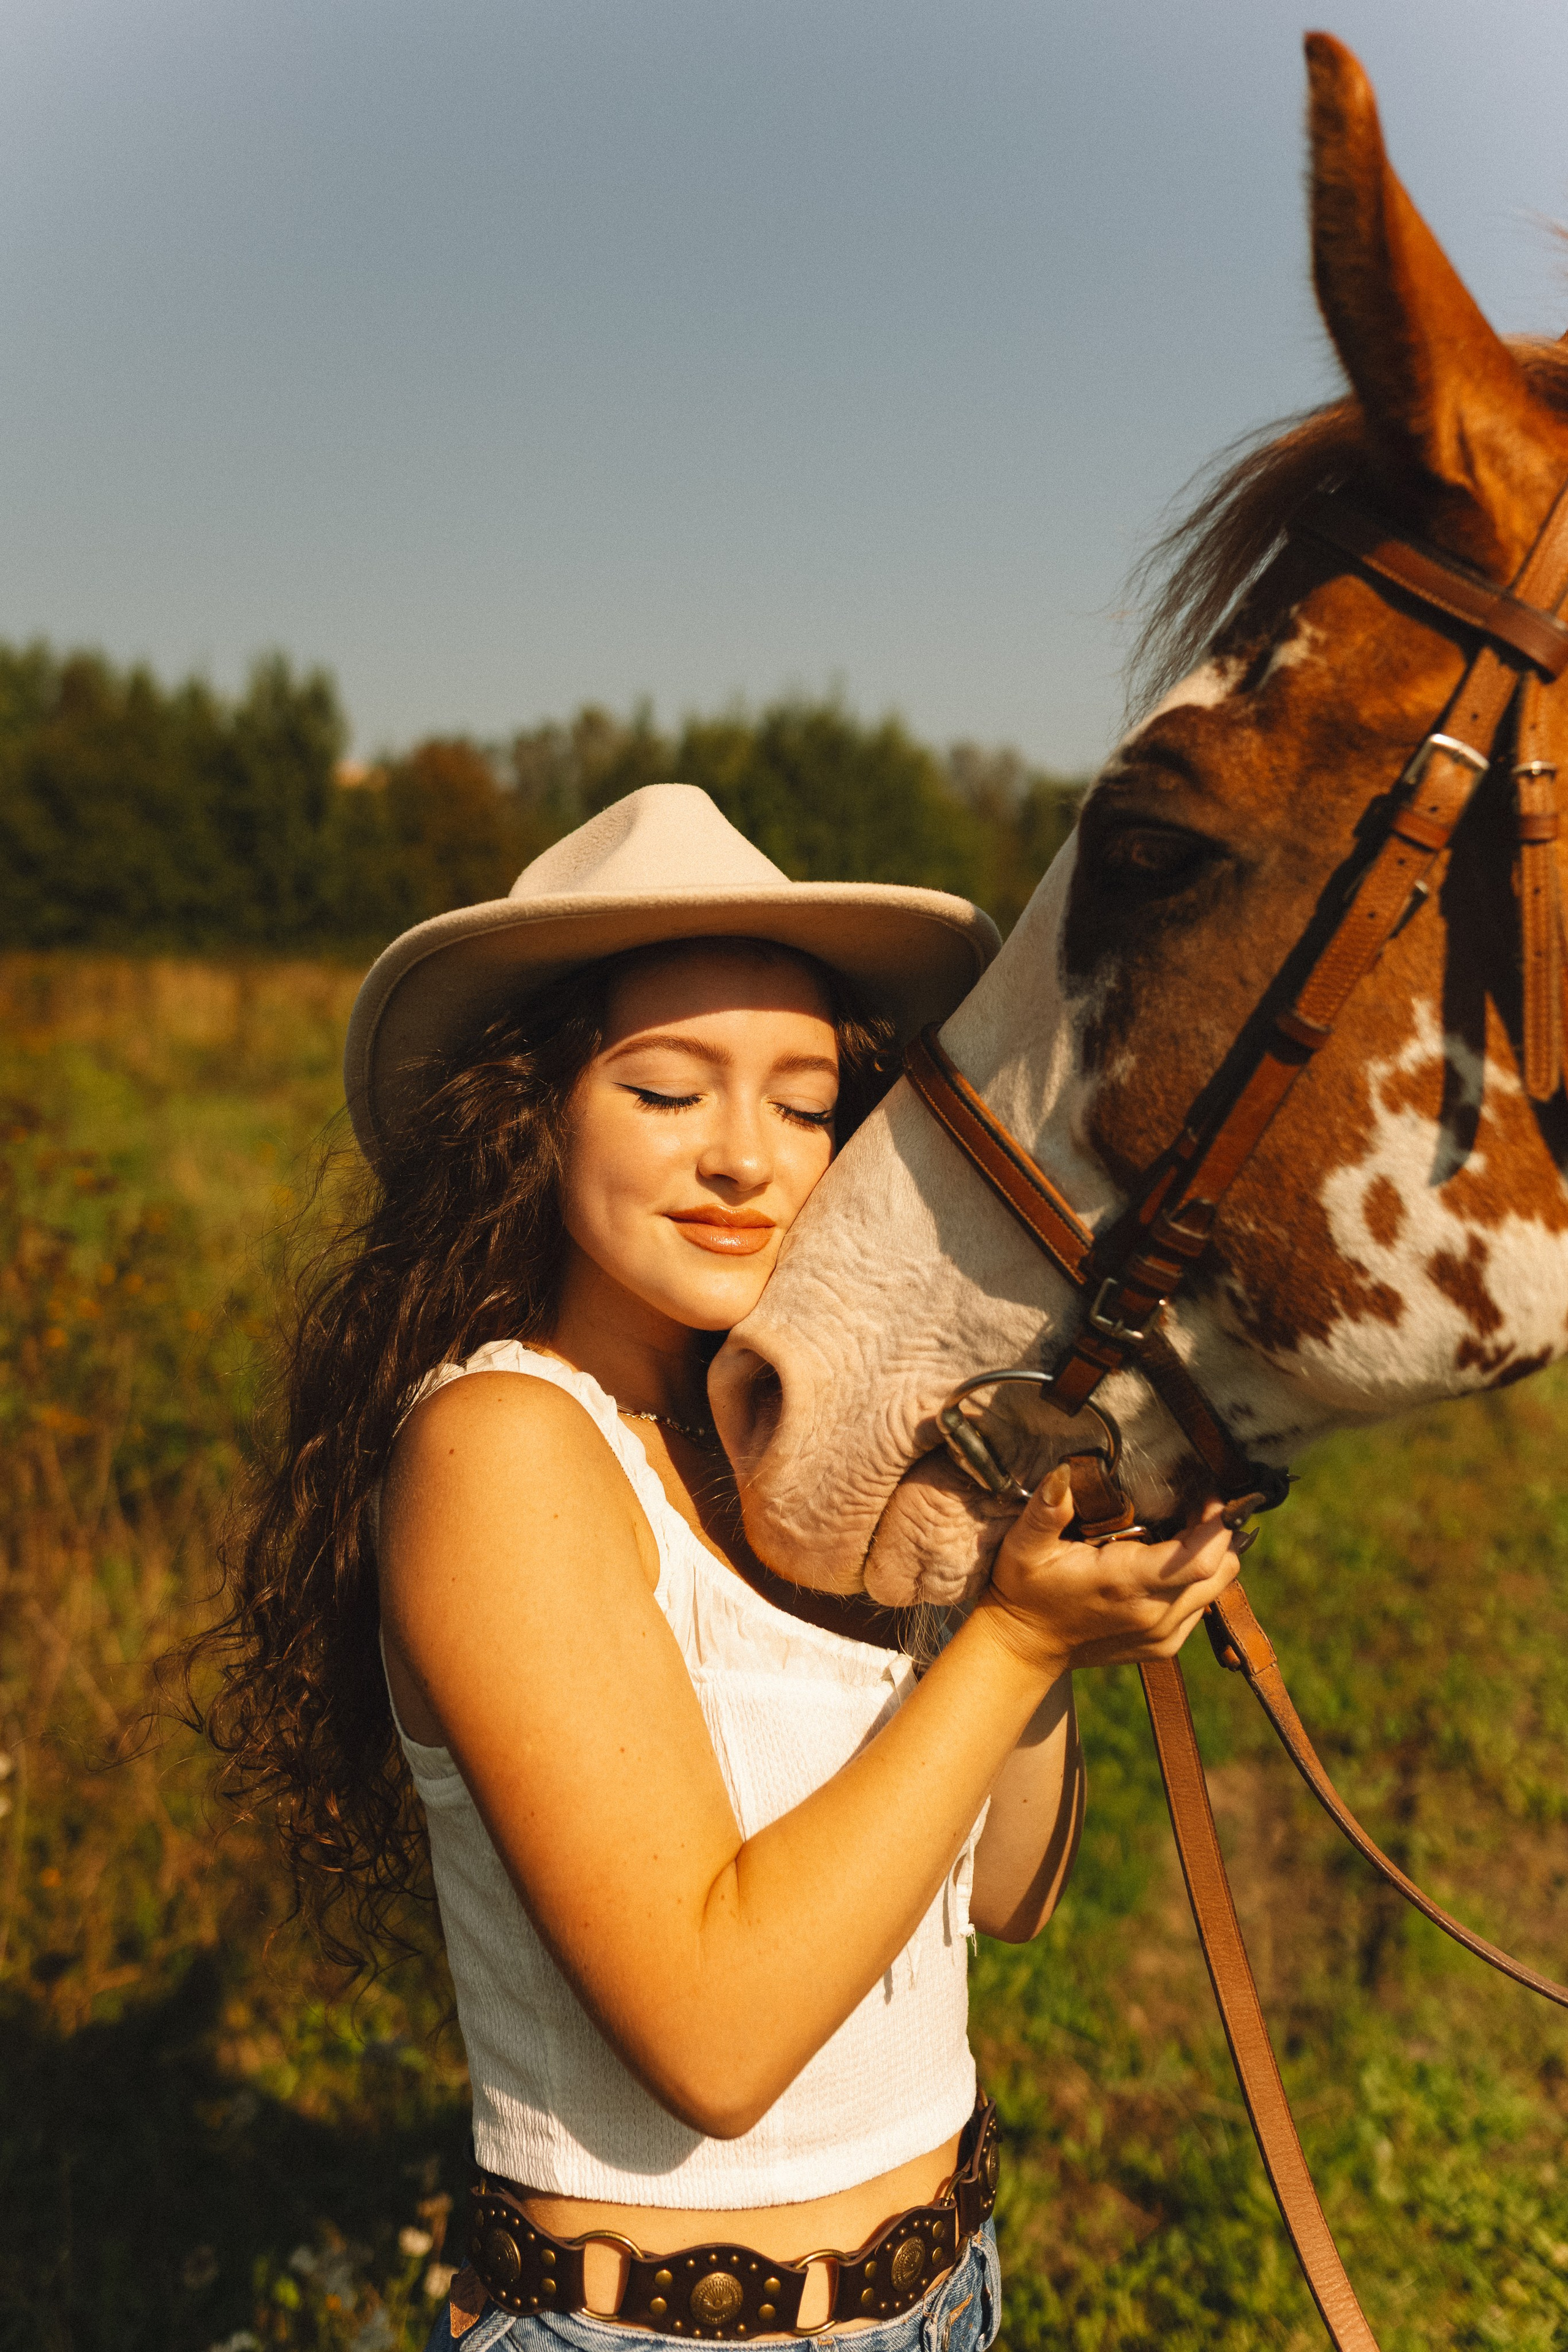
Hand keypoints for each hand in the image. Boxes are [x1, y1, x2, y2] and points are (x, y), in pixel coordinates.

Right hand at [977, 1466, 1240, 1677]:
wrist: (1024, 1647)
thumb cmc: (1024, 1590)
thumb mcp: (1025, 1545)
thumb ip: (1047, 1509)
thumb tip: (1064, 1473)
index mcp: (1125, 1584)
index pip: (1199, 1560)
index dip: (1218, 1526)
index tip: (1211, 1496)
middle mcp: (1154, 1615)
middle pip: (1222, 1571)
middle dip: (1220, 1535)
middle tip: (1199, 1505)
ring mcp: (1163, 1636)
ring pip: (1217, 1588)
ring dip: (1211, 1556)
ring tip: (1186, 1529)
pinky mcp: (1165, 1646)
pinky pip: (1201, 1605)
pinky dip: (1197, 1580)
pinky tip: (1169, 1562)